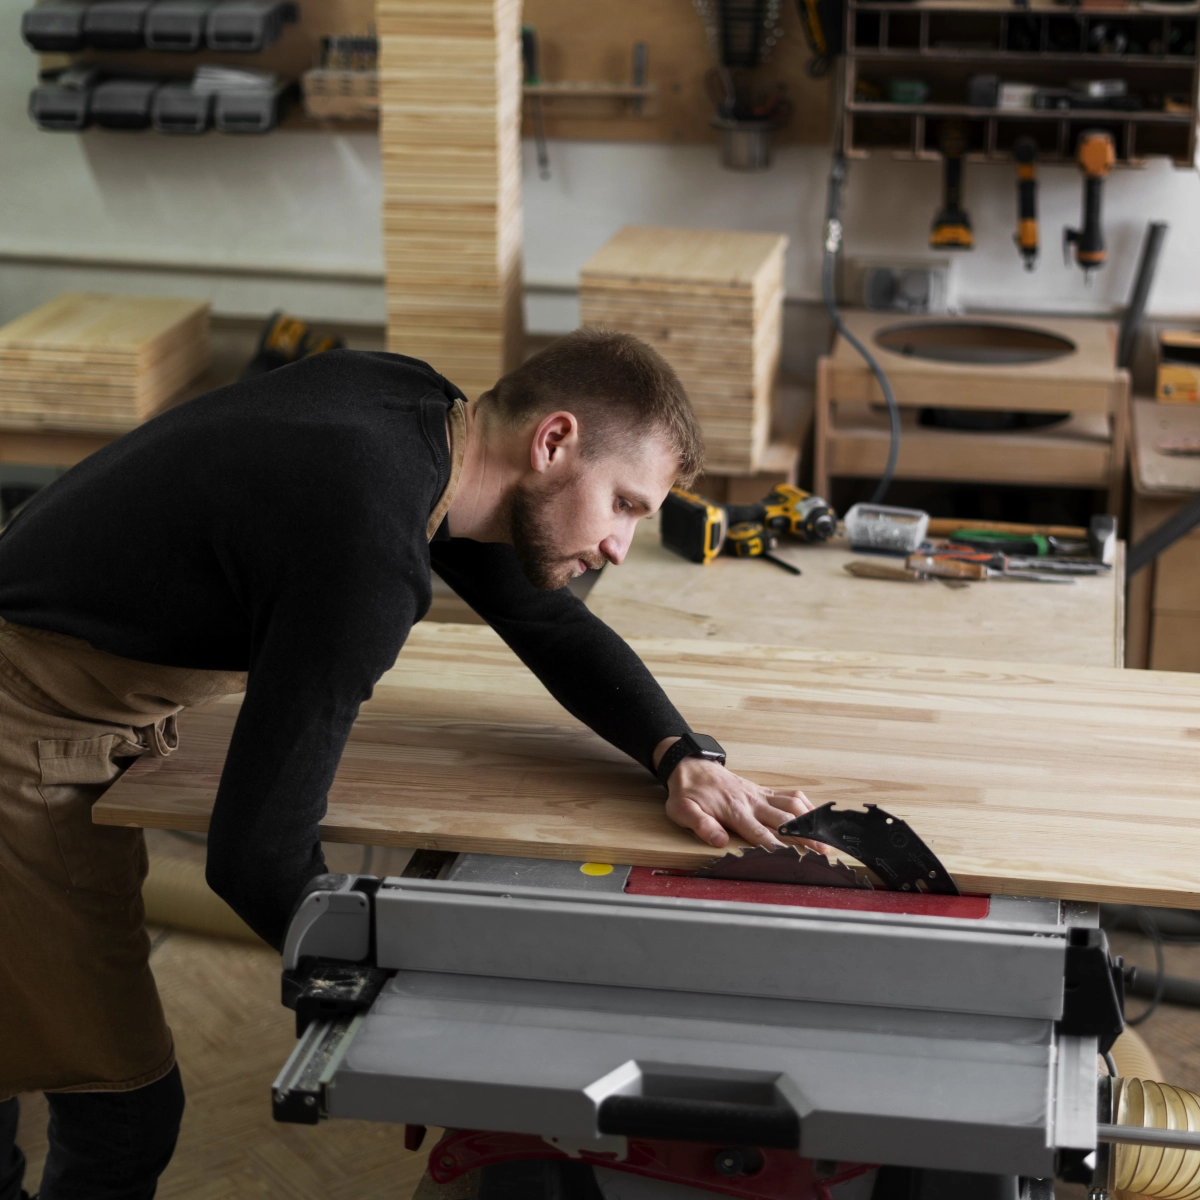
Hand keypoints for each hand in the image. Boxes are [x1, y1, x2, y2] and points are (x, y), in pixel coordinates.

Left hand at [660, 754, 815, 849]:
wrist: (691, 766)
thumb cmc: (688, 792)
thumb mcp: (683, 811)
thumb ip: (701, 825)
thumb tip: (719, 841)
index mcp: (734, 811)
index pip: (760, 833)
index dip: (777, 846)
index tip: (793, 856)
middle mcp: (752, 802)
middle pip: (784, 821)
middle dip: (805, 836)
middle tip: (823, 850)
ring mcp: (759, 795)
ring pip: (792, 805)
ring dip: (810, 820)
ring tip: (826, 836)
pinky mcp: (763, 790)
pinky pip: (789, 795)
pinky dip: (805, 804)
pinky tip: (815, 815)